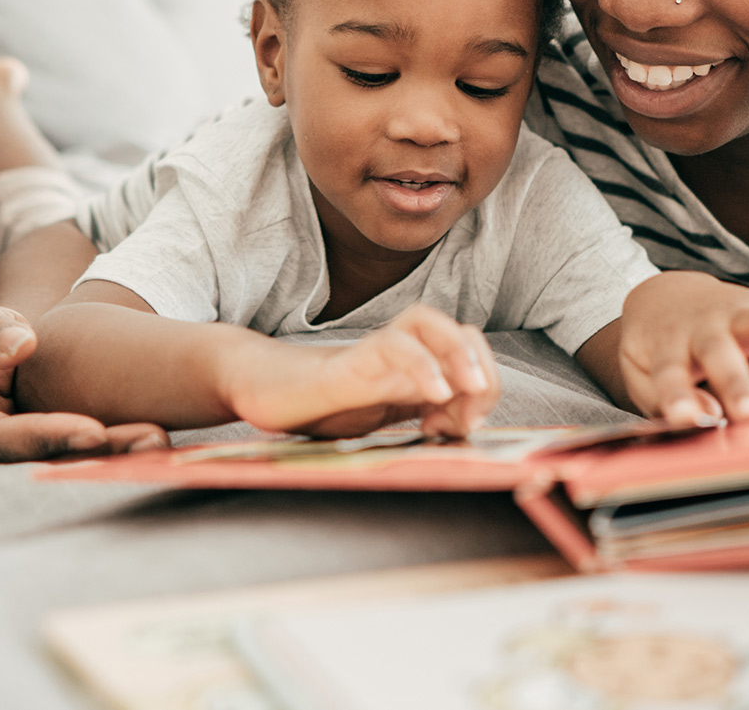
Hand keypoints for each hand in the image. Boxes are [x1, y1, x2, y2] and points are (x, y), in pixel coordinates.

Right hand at [0, 299, 167, 461]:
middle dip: (95, 459)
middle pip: (42, 467)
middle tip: (147, 439)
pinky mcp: (55, 468)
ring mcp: (21, 470)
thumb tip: (19, 345)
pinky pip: (88, 467)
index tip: (92, 430)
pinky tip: (159, 444)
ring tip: (159, 441)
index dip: (45, 438)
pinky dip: (123, 457)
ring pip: (71, 472)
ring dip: (119, 461)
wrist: (14, 358)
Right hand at [222, 305, 499, 438]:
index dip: (486, 385)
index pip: (470, 352)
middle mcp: (398, 351)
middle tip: (471, 414)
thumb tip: (464, 424)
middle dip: (483, 368)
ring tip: (468, 390)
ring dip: (459, 353)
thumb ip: (423, 418)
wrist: (262, 392)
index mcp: (413, 365)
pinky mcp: (346, 364)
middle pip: (460, 331)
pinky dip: (421, 365)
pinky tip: (434, 395)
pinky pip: (390, 346)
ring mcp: (372, 352)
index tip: (466, 426)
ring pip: (427, 322)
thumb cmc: (324, 406)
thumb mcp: (387, 418)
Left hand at [590, 272, 748, 428]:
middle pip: (720, 347)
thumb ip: (667, 398)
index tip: (682, 418)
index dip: (675, 393)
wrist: (671, 296)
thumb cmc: (659, 349)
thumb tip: (708, 415)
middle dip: (739, 383)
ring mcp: (741, 309)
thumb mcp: (644, 374)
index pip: (667, 368)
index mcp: (667, 341)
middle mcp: (704, 322)